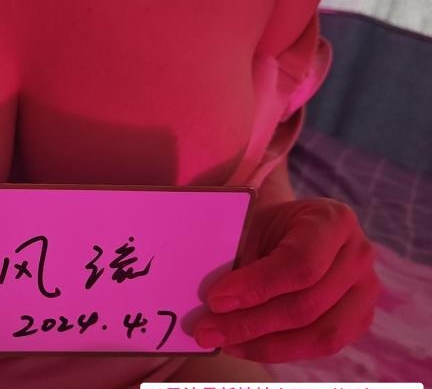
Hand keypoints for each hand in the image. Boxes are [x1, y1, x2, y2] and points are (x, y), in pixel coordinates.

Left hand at [192, 197, 379, 362]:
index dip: (255, 286)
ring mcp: (365, 290)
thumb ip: (235, 254)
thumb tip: (211, 300)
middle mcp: (358, 254)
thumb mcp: (248, 224)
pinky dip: (279, 350)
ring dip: (263, 345)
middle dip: (250, 323)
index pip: (299, 263)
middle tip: (205, 330)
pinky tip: (243, 346)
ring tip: (221, 342)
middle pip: (307, 305)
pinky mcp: (358, 319)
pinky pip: (321, 347)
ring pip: (319, 335)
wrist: (287, 229)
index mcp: (332, 221)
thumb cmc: (263, 225)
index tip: (214, 299)